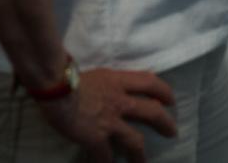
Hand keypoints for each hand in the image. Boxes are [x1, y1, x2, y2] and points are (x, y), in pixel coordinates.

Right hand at [37, 66, 178, 160]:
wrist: (55, 87)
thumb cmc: (68, 77)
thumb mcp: (96, 73)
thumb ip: (107, 82)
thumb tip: (107, 86)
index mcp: (119, 81)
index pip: (150, 83)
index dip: (164, 91)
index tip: (170, 100)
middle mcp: (120, 101)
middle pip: (152, 112)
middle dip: (165, 123)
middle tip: (172, 132)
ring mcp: (110, 121)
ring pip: (135, 141)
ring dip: (140, 155)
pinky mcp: (97, 138)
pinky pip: (106, 156)